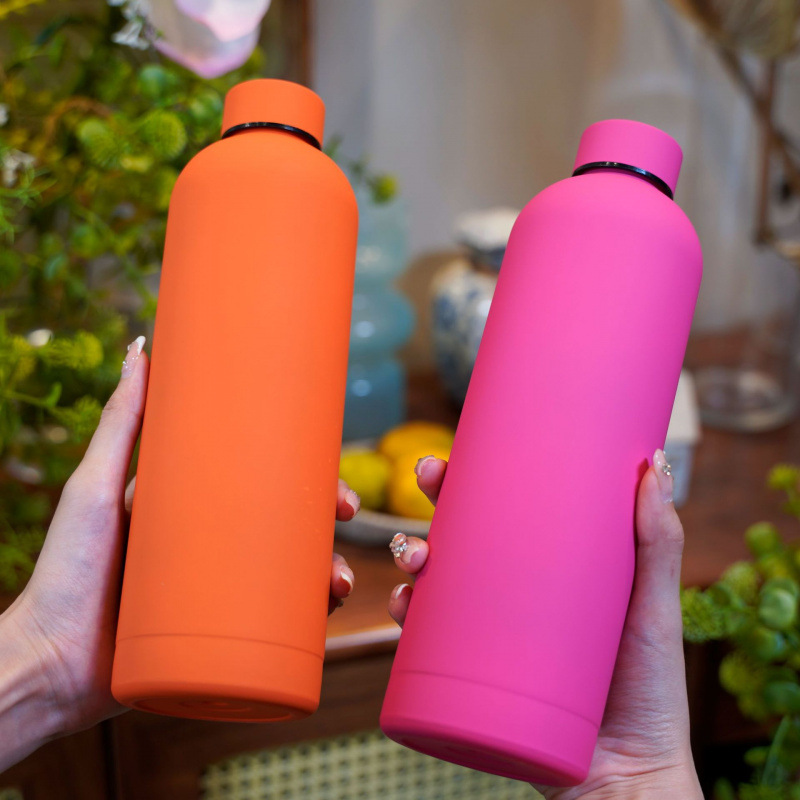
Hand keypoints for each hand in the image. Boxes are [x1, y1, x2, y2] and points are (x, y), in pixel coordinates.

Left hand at [0, 337, 358, 769]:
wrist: (47, 665)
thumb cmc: (65, 570)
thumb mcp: (97, 487)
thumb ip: (119, 422)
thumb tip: (141, 346)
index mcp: (189, 509)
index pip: (258, 482)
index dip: (300, 475)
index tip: (329, 467)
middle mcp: (208, 547)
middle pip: (282, 525)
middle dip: (324, 520)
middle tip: (346, 513)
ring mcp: (215, 592)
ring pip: (287, 575)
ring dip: (327, 572)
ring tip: (339, 581)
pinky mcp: (217, 637)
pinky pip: (274, 625)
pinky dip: (308, 618)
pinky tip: (328, 613)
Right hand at [388, 453, 702, 799]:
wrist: (628, 782)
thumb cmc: (651, 694)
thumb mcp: (655, 608)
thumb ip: (659, 541)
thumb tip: (652, 462)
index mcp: (547, 574)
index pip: (502, 515)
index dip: (470, 482)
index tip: (451, 456)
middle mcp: (512, 601)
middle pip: (461, 541)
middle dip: (432, 506)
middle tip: (428, 482)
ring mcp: (490, 639)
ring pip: (436, 586)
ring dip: (410, 559)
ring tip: (416, 558)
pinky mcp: (473, 680)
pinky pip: (429, 645)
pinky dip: (408, 621)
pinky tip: (403, 609)